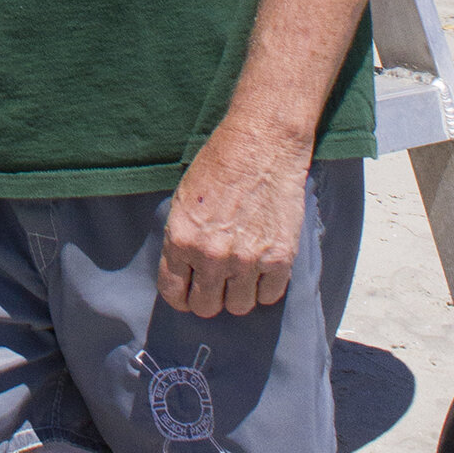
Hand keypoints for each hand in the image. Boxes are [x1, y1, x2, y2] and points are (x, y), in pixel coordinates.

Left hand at [156, 122, 310, 318]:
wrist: (261, 144)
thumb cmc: (218, 165)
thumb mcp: (183, 200)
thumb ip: (182, 240)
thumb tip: (184, 273)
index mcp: (182, 241)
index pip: (174, 293)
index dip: (181, 296)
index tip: (189, 292)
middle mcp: (212, 256)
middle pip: (206, 307)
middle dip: (208, 297)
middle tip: (216, 283)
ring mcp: (247, 261)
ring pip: (239, 307)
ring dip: (238, 294)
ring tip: (241, 275)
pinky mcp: (279, 259)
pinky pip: (269, 296)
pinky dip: (266, 286)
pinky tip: (262, 268)